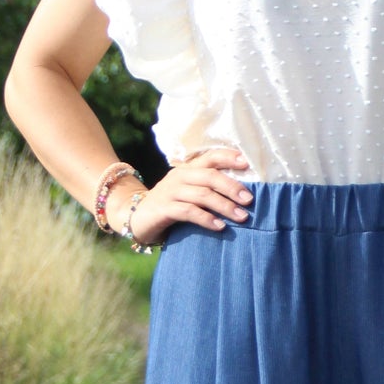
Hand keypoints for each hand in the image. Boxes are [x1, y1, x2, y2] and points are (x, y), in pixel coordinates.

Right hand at [117, 146, 252, 244]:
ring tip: (242, 217)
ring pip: (202, 195)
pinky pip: (189, 212)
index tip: (248, 163)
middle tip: (249, 200)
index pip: (210, 157)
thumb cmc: (170, 206)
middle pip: (210, 176)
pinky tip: (220, 226)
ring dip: (225, 206)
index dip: (229, 157)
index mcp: (187, 169)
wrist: (135, 217)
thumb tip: (242, 194)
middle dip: (232, 187)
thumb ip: (208, 189)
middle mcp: (179, 176)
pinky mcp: (164, 209)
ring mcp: (170, 192)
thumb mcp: (188, 192)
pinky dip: (206, 219)